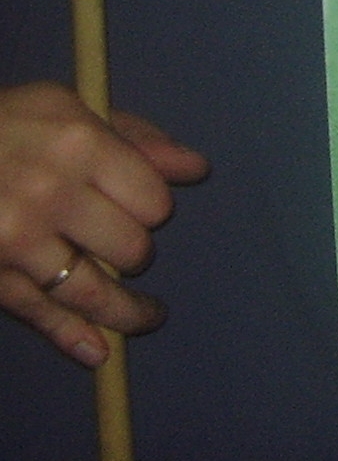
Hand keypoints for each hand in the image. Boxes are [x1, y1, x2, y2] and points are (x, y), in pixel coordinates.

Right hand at [0, 81, 206, 367]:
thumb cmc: (4, 125)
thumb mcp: (66, 109)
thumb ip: (134, 139)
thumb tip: (196, 170)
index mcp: (79, 144)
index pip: (152, 199)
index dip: (153, 208)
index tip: (143, 207)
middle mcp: (50, 194)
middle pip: (130, 246)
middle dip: (135, 250)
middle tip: (126, 246)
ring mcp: (17, 241)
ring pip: (92, 291)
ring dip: (126, 311)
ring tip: (148, 316)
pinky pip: (40, 313)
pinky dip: (71, 337)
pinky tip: (96, 351)